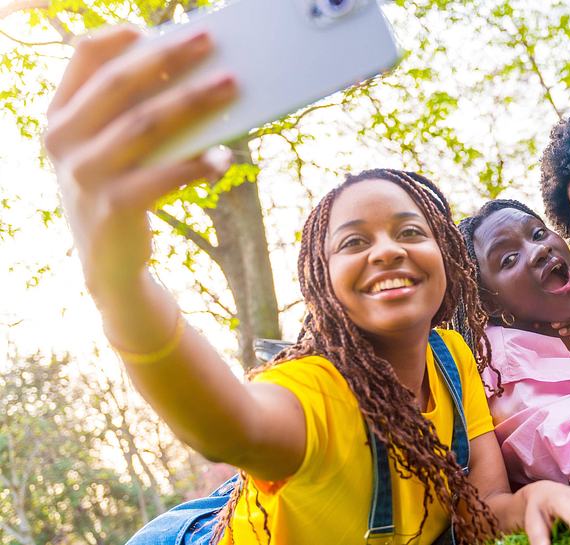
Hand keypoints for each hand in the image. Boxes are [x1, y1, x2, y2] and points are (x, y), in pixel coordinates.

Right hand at [44, 26, 235, 298]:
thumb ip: (131, 116)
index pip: (83, 59)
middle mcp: (63, 141)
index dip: (119, 38)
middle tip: (209, 43)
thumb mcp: (110, 152)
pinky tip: (224, 157)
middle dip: (169, 59)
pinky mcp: (113, 206)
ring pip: (146, 124)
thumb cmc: (120, 193)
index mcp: (59, 117)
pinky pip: (164, 175)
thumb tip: (192, 76)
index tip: (155, 27)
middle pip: (120, 85)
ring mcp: (84, 174)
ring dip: (194, 101)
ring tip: (231, 87)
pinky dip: (198, 163)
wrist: (108, 265)